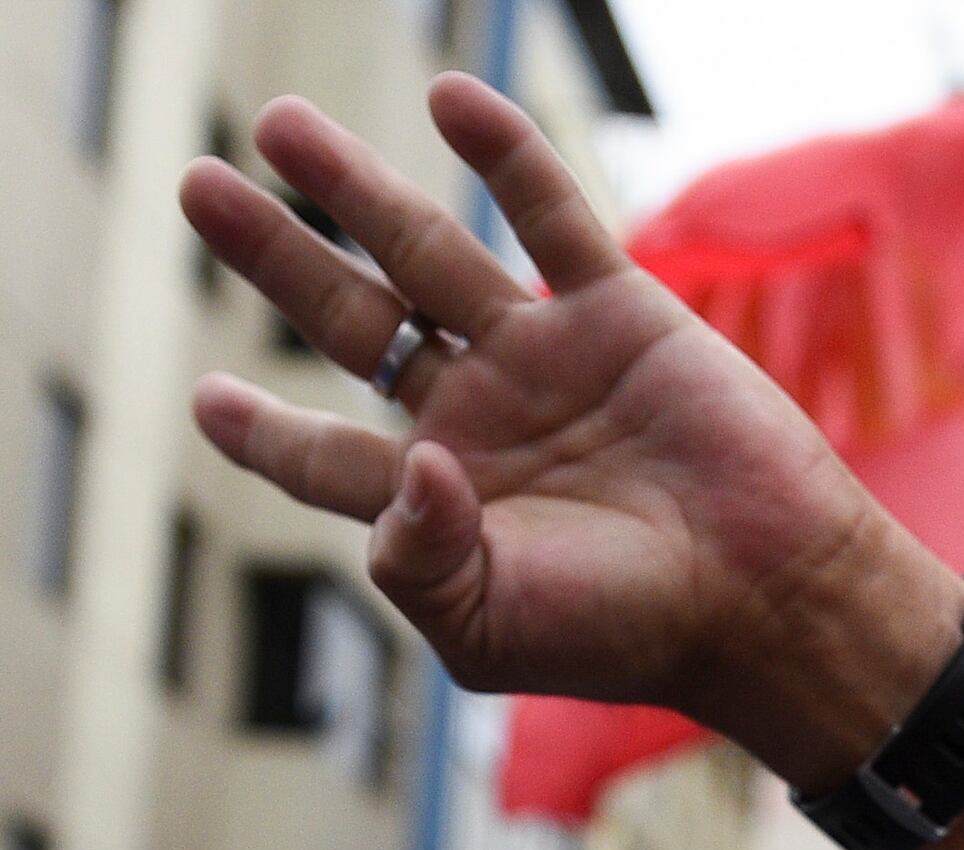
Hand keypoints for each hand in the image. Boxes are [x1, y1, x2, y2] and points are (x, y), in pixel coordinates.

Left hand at [184, 80, 959, 787]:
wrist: (764, 594)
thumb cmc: (627, 634)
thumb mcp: (490, 627)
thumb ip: (416, 557)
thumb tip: (400, 457)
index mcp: (435, 503)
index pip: (324, 457)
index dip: (264, 430)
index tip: (207, 402)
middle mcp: (476, 417)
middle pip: (348, 318)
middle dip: (274, 255)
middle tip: (199, 189)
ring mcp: (541, 356)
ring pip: (423, 252)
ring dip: (350, 187)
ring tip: (277, 126)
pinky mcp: (614, 310)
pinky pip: (547, 214)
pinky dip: (502, 154)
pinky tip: (449, 100)